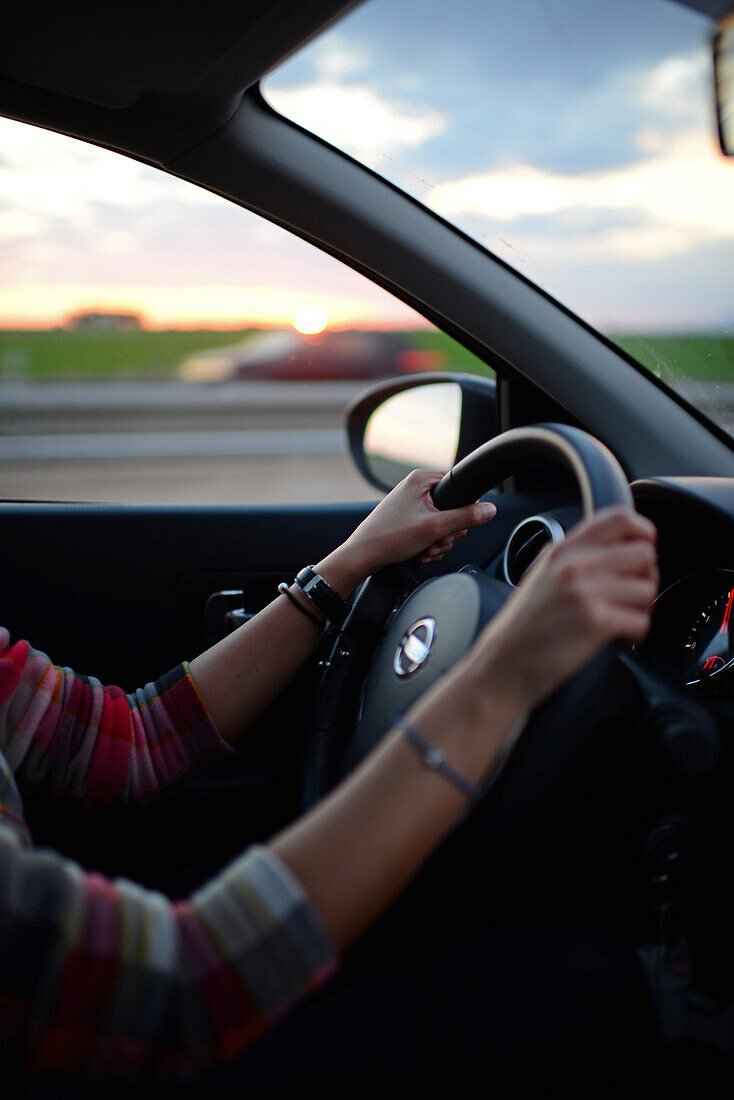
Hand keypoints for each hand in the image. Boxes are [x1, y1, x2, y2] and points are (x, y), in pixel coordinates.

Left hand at [333, 470, 496, 586]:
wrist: (363, 556)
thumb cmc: (390, 538)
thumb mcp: (434, 528)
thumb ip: (466, 517)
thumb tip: (490, 509)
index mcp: (422, 479)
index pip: (459, 488)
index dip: (463, 510)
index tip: (454, 526)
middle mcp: (416, 488)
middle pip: (453, 509)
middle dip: (448, 532)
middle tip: (436, 541)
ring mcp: (411, 505)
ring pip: (443, 524)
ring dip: (439, 542)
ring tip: (426, 550)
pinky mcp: (408, 520)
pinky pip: (431, 531)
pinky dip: (429, 545)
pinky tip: (421, 553)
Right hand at [465, 506, 658, 717]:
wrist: (502, 664)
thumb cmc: (523, 626)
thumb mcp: (542, 574)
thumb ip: (576, 556)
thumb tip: (619, 549)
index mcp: (564, 550)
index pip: (620, 518)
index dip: (643, 533)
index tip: (642, 553)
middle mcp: (575, 565)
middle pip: (644, 553)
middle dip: (647, 577)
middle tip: (632, 596)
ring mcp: (585, 592)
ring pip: (647, 589)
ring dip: (642, 609)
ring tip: (622, 621)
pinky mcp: (596, 623)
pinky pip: (642, 621)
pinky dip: (636, 634)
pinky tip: (619, 639)